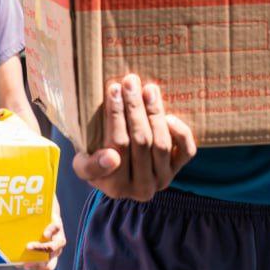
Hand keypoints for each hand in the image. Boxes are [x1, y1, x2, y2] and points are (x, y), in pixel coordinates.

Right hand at [24, 198, 65, 269]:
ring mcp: (58, 237)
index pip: (48, 266)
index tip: (24, 265)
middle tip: (23, 259)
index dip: (37, 267)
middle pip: (50, 258)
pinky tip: (43, 234)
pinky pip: (56, 230)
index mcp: (51, 255)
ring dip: (40, 248)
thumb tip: (8, 257)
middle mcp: (57, 248)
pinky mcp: (58, 225)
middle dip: (37, 260)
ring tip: (27, 246)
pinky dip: (50, 232)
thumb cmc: (34, 230)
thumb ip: (22, 251)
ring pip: (53, 246)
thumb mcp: (28, 241)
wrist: (45, 211)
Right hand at [72, 74, 196, 200]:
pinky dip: (181, 133)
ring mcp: (162, 179)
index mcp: (115, 187)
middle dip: (135, 107)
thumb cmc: (97, 161)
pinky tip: (169, 115)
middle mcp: (141, 188)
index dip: (116, 115)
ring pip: (162, 144)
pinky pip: (186, 151)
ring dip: (155, 113)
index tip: (113, 89)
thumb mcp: (82, 165)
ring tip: (148, 89)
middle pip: (141, 141)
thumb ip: (91, 166)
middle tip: (130, 81)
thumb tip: (111, 157)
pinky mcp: (178, 169)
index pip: (117, 145)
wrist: (120, 172)